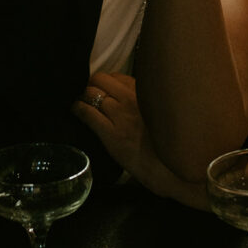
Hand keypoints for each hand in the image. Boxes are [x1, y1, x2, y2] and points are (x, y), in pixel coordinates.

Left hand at [72, 73, 206, 208]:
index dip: (106, 83)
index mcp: (146, 95)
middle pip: (100, 79)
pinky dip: (77, 109)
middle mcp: (133, 100)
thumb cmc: (168, 147)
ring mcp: (120, 116)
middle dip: (91, 86)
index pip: (117, 76)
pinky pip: (86, 112)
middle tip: (89, 97)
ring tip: (82, 104)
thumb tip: (129, 98)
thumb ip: (148, 103)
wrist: (171, 170)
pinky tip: (76, 111)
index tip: (103, 91)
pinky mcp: (110, 133)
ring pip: (90, 92)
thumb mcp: (162, 116)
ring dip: (83, 97)